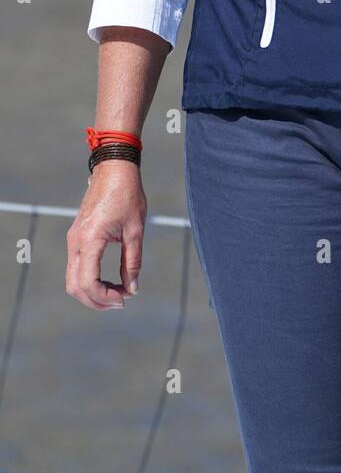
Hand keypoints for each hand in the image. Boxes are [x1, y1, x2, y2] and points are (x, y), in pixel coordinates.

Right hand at [66, 160, 146, 309]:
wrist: (114, 170)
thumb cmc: (127, 195)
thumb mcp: (136, 231)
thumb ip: (132, 262)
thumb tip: (132, 289)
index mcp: (90, 240)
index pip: (88, 282)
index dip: (105, 297)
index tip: (125, 298)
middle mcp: (76, 242)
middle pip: (75, 286)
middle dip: (96, 300)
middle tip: (121, 302)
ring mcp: (73, 239)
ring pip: (73, 279)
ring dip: (92, 292)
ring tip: (117, 293)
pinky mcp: (76, 237)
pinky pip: (76, 267)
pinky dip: (89, 280)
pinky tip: (109, 281)